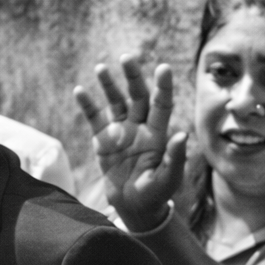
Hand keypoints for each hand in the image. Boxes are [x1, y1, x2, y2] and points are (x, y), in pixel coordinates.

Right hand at [73, 55, 187, 232]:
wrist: (133, 206)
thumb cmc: (156, 193)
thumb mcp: (169, 179)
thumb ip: (175, 157)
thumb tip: (183, 135)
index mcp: (158, 133)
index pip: (161, 104)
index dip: (163, 86)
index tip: (163, 68)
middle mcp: (140, 126)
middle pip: (137, 96)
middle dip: (133, 77)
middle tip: (127, 58)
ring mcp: (120, 131)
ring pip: (115, 102)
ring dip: (109, 85)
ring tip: (101, 68)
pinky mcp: (102, 140)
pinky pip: (94, 118)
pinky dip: (87, 105)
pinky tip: (80, 90)